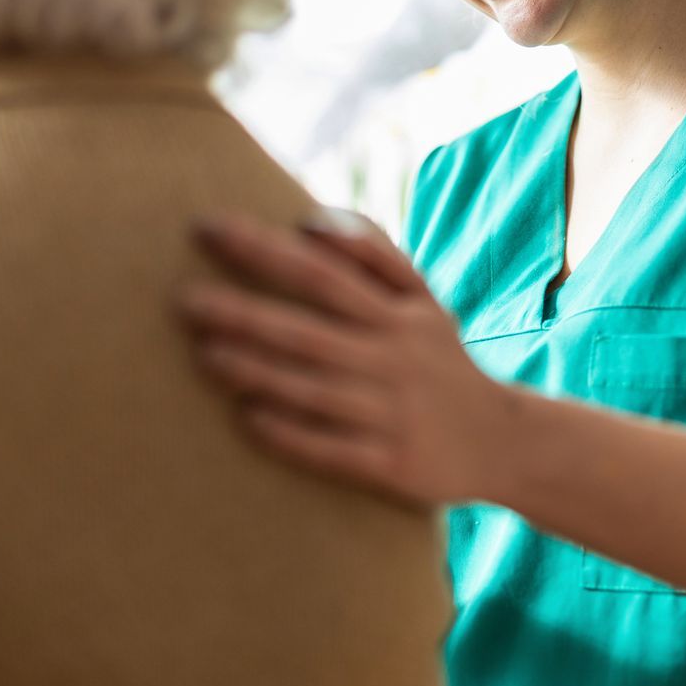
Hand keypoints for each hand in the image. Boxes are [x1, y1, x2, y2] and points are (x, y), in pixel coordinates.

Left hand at [177, 210, 517, 507]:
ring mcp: (392, 414)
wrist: (502, 441)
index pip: (323, 272)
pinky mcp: (393, 464)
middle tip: (183, 301)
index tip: (208, 229)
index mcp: (397, 316)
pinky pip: (334, 450)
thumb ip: (374, 254)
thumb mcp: (423, 301)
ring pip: (314, 390)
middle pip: (309, 331)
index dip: (265, 249)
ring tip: (204, 355)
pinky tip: (248, 420)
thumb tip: (311, 221)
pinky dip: (292, 434)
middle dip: (246, 313)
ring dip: (258, 372)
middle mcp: (393, 360)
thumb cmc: (441, 361)